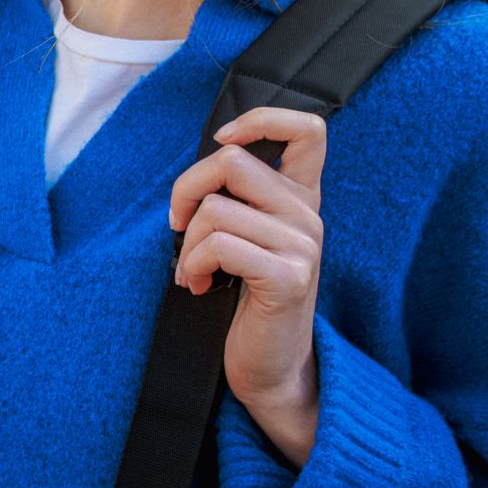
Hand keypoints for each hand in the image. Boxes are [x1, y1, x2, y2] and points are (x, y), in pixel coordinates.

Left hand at [168, 107, 326, 466]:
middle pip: (231, 162)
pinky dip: (193, 265)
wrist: (270, 368)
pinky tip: (200, 286)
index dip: (260, 119)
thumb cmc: (246, 300)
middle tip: (178, 228)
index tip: (222, 143)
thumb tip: (202, 164)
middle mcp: (309, 216)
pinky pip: (218, 245)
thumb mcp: (246, 238)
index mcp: (301, 198)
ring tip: (193, 271)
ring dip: (187, 243)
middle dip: (187, 191)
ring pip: (215, 209)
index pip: (308, 128)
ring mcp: (303, 246)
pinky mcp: (288, 278)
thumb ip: (237, 198)